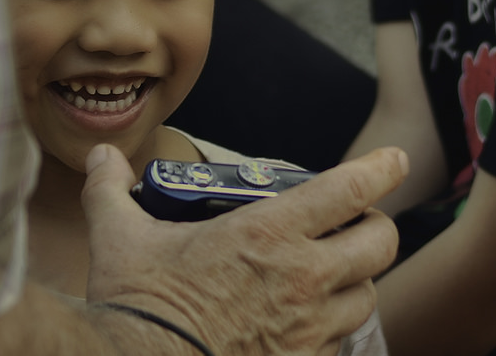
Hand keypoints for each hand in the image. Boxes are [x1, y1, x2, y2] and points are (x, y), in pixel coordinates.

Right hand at [81, 143, 404, 355]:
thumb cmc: (136, 307)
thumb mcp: (120, 239)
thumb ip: (111, 191)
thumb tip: (101, 159)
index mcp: (267, 234)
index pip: (350, 189)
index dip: (382, 170)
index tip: (394, 162)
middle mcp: (301, 278)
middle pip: (381, 244)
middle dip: (376, 230)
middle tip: (357, 226)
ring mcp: (307, 329)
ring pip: (366, 298)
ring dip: (355, 284)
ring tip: (332, 278)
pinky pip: (337, 345)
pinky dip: (330, 332)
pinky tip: (306, 326)